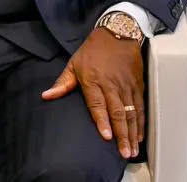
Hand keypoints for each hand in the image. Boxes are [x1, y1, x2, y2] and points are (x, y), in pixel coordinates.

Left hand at [41, 27, 144, 158]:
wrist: (117, 34)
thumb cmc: (92, 51)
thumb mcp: (73, 64)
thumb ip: (62, 83)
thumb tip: (46, 96)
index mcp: (93, 80)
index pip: (98, 104)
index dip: (102, 121)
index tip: (107, 137)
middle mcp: (112, 85)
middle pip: (118, 112)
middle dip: (121, 134)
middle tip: (123, 152)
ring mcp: (126, 86)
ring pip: (131, 113)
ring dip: (132, 133)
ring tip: (131, 150)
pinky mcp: (137, 86)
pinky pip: (140, 108)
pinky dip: (140, 123)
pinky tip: (139, 136)